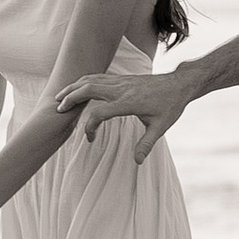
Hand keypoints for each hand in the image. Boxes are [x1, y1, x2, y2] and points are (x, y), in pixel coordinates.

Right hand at [57, 69, 189, 165]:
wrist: (179, 84)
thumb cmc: (171, 106)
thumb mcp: (161, 127)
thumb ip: (146, 144)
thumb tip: (137, 162)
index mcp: (129, 102)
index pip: (100, 113)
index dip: (90, 127)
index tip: (90, 139)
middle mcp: (122, 88)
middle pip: (89, 88)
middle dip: (71, 98)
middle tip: (58, 110)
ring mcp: (121, 81)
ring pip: (91, 79)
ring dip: (74, 87)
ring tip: (59, 98)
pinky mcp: (122, 78)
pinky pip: (98, 77)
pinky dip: (83, 81)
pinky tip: (77, 89)